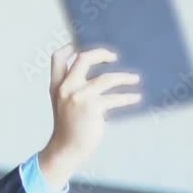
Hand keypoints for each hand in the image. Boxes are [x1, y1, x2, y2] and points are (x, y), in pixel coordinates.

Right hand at [38, 45, 140, 188]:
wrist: (67, 149)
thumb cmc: (69, 126)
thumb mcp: (64, 103)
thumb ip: (74, 87)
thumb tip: (100, 73)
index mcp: (57, 85)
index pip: (58, 58)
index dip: (70, 47)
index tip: (83, 44)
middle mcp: (66, 88)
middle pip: (84, 59)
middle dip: (101, 53)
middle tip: (114, 57)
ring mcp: (79, 97)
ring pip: (106, 78)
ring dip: (125, 77)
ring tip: (135, 80)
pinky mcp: (92, 109)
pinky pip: (116, 98)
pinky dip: (128, 97)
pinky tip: (136, 98)